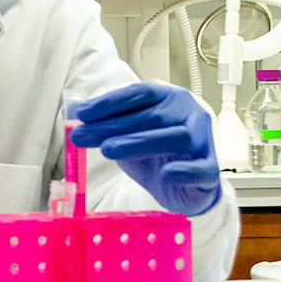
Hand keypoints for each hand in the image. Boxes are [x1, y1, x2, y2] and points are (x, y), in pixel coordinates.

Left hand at [70, 83, 221, 216]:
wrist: (183, 187)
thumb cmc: (155, 155)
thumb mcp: (125, 137)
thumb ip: (104, 123)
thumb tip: (71, 110)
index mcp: (169, 99)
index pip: (139, 94)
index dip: (110, 102)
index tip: (81, 114)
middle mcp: (190, 115)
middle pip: (151, 116)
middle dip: (112, 126)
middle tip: (80, 135)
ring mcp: (203, 142)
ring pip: (175, 137)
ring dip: (139, 142)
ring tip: (108, 149)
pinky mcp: (209, 170)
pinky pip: (200, 169)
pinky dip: (183, 171)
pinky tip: (165, 173)